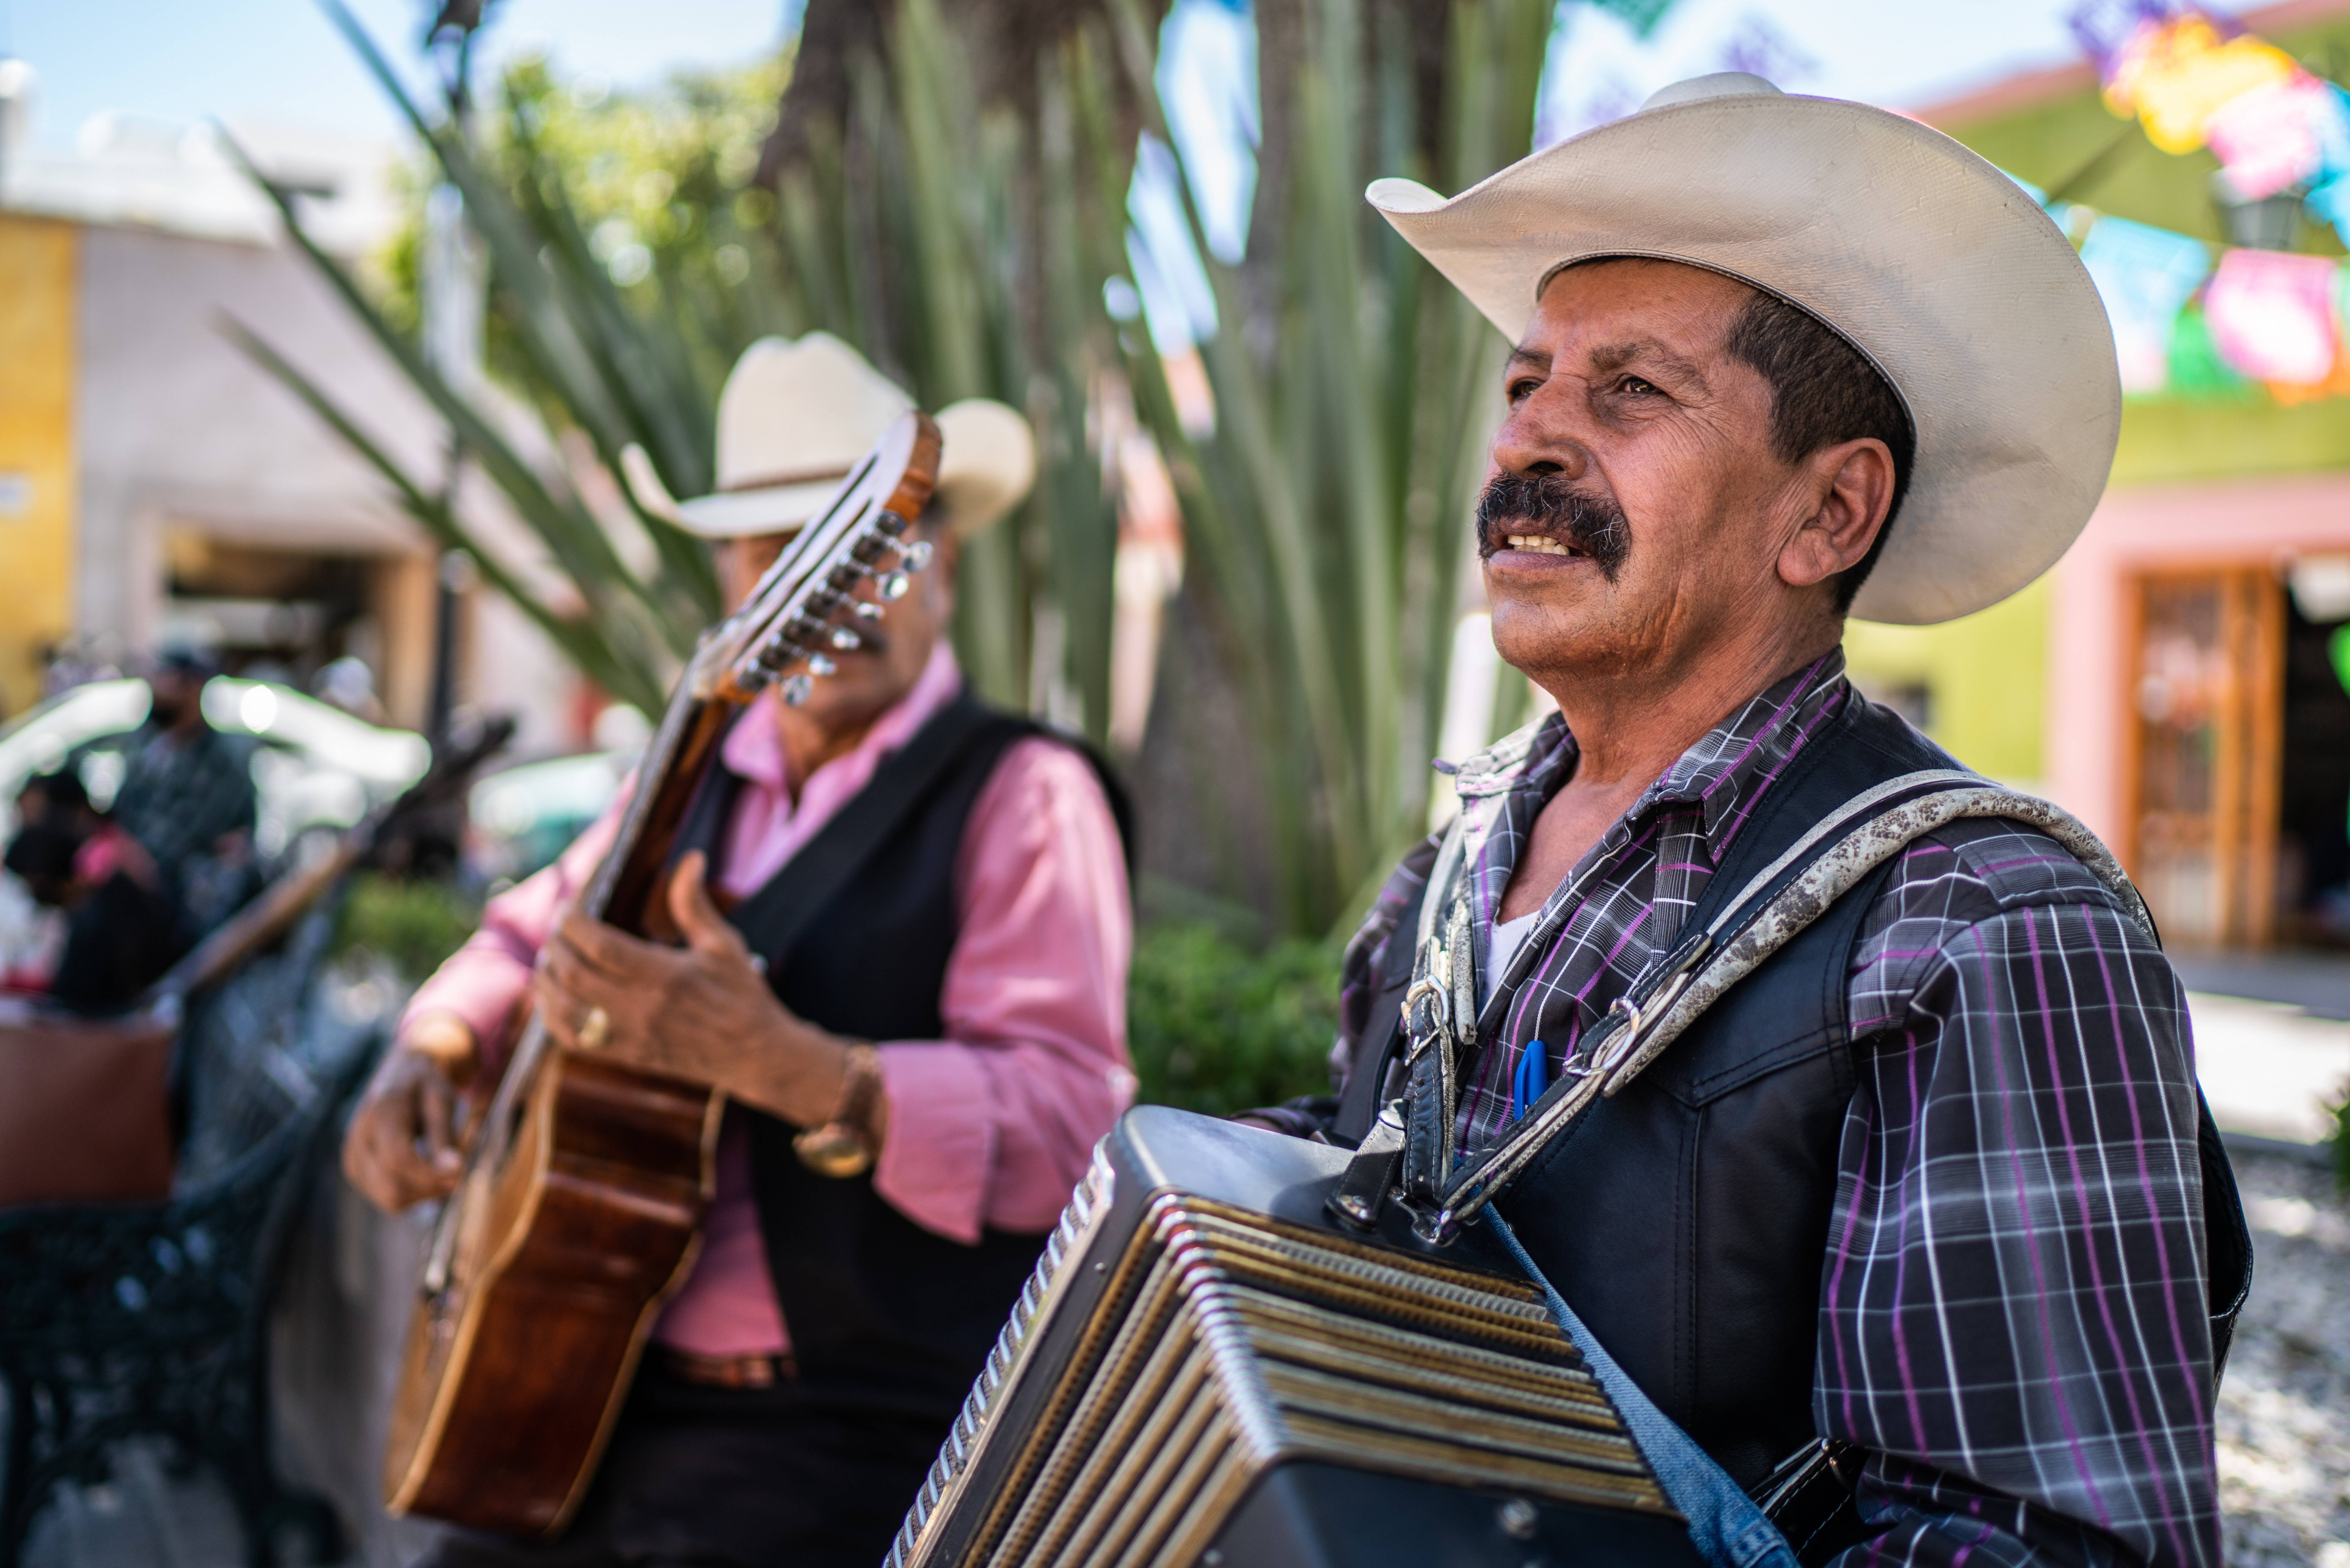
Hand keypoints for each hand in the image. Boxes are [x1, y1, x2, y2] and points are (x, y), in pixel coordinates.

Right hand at [343, 1016, 472, 1212]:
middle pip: (392, 1189)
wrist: (399, 1075)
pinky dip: (412, 1192)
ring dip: (424, 1192)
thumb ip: (444, 1136)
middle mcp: (358, 1139)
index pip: (398, 1158)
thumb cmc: (425, 1085)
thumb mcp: (441, 1100)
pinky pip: (387, 1198)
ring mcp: (352, 1158)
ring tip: (442, 1168)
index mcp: (380, 1114)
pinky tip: (424, 1170)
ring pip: (390, 1199)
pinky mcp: (355, 1171)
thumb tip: (454, 1170)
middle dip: (431, 1188)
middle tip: (458, 1174)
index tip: (460, 1172)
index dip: (431, 1174)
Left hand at [534, 851, 857, 1130]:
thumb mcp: (724, 945)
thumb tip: (691, 859)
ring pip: (566, 1009)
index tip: (568, 908)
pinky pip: (572, 1041)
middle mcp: (644, 1009)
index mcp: (667, 977)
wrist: (754, 1056)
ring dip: (546, 982)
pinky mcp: (626, 1056)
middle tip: (557, 930)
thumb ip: (695, 904)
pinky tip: (552, 998)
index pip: (602, 947)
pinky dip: (552, 1018)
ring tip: (548, 959)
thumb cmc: (742, 995)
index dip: (575, 924)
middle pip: (576, 975)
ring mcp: (631, 1036)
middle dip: (556, 947)